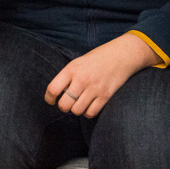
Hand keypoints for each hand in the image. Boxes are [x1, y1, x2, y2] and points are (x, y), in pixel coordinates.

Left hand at [44, 33, 159, 117]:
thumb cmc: (96, 59)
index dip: (49, 98)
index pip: (53, 89)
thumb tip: (57, 95)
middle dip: (62, 107)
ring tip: (78, 104)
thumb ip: (67, 77)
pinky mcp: (106, 96)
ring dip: (76, 110)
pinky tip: (88, 106)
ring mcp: (94, 88)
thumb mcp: (77, 63)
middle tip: (66, 104)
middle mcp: (82, 79)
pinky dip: (87, 112)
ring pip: (77, 111)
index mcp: (71, 69)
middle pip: (64, 104)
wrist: (120, 55)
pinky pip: (91, 113)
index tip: (51, 100)